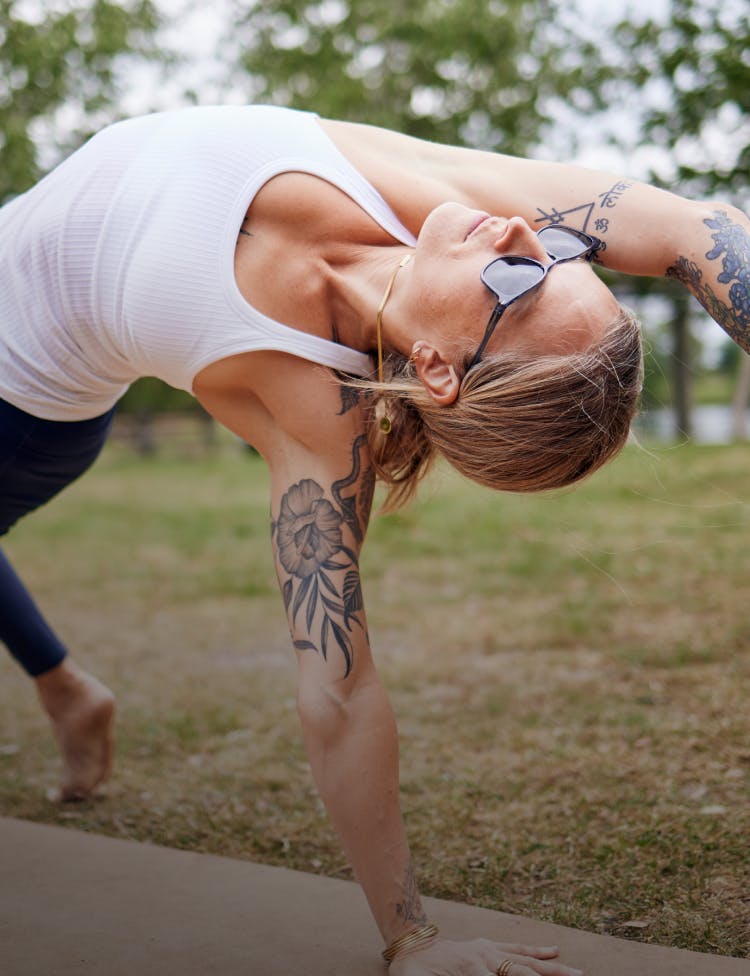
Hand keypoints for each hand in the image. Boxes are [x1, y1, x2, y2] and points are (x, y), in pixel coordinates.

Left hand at [389, 938, 583, 975]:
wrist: (409, 946)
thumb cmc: (413, 974)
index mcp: (471, 971)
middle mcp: (485, 959)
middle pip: (524, 973)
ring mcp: (488, 950)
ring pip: (527, 961)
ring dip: (554, 968)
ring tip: (578, 972)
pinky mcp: (486, 945)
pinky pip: (515, 948)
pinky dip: (536, 950)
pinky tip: (555, 951)